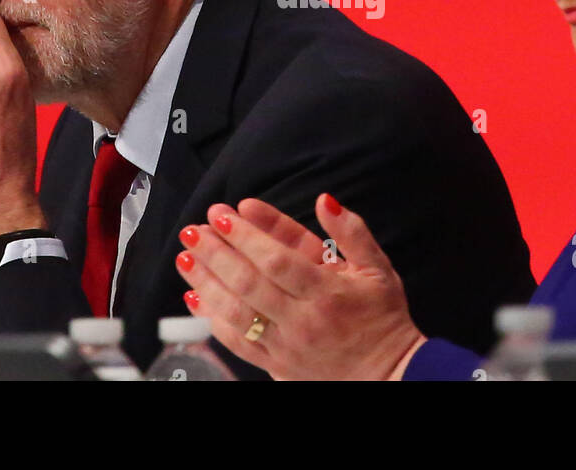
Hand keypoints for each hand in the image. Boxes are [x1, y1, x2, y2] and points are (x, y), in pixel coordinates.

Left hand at [175, 195, 425, 379]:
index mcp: (328, 292)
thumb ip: (351, 232)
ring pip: (236, 312)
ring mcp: (286, 344)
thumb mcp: (378, 269)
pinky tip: (195, 296)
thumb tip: (325, 201)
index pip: (277, 260)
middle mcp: (303, 319)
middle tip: (193, 231)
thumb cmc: (382, 318)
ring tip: (185, 257)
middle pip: (249, 282)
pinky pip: (237, 341)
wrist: (389, 374)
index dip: (246, 236)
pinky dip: (212, 318)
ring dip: (206, 282)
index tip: (222, 215)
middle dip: (215, 253)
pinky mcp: (275, 363)